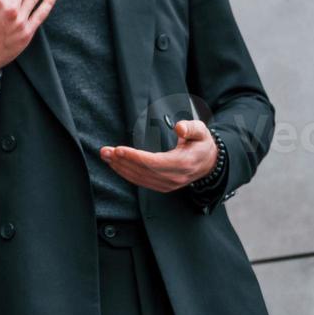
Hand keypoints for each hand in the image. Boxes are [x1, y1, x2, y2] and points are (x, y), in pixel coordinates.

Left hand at [100, 120, 217, 191]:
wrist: (208, 162)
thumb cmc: (201, 143)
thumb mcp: (201, 131)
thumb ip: (191, 128)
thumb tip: (179, 127)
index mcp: (184, 163)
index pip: (155, 163)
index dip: (135, 157)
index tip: (119, 150)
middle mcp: (175, 177)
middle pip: (143, 171)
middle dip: (122, 162)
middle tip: (105, 151)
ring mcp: (169, 184)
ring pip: (140, 178)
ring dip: (121, 168)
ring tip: (106, 156)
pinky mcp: (163, 187)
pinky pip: (141, 182)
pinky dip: (126, 174)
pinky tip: (116, 165)